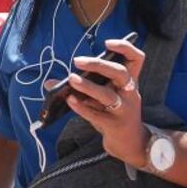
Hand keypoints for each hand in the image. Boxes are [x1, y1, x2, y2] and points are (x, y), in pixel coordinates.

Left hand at [64, 38, 148, 167]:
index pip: (136, 58)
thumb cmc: (114, 113)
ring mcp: (124, 110)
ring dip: (88, 86)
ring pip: (108, 95)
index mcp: (130, 81)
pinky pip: (97, 115)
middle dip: (99, 64)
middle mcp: (130, 93)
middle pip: (120, 72)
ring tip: (71, 79)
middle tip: (77, 61)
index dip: (125, 47)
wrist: (130, 143)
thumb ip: (81, 86)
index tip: (107, 43)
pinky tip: (69, 101)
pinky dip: (82, 107)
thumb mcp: (103, 97)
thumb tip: (50, 83)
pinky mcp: (115, 125)